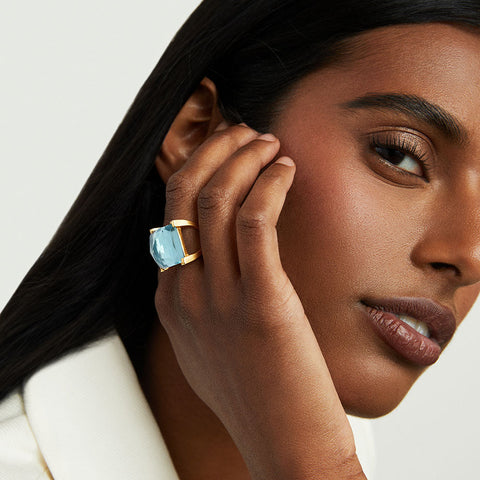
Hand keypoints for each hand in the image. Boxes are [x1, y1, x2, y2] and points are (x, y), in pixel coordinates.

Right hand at [154, 123, 365, 478]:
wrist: (283, 444)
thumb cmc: (254, 393)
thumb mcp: (208, 345)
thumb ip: (198, 303)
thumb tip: (209, 264)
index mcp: (171, 300)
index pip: (171, 214)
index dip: (197, 170)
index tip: (227, 151)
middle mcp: (185, 293)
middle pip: (186, 196)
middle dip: (215, 151)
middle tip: (247, 134)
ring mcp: (219, 298)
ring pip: (218, 201)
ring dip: (245, 159)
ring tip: (271, 143)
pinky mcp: (262, 303)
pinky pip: (255, 223)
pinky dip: (270, 185)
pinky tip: (287, 170)